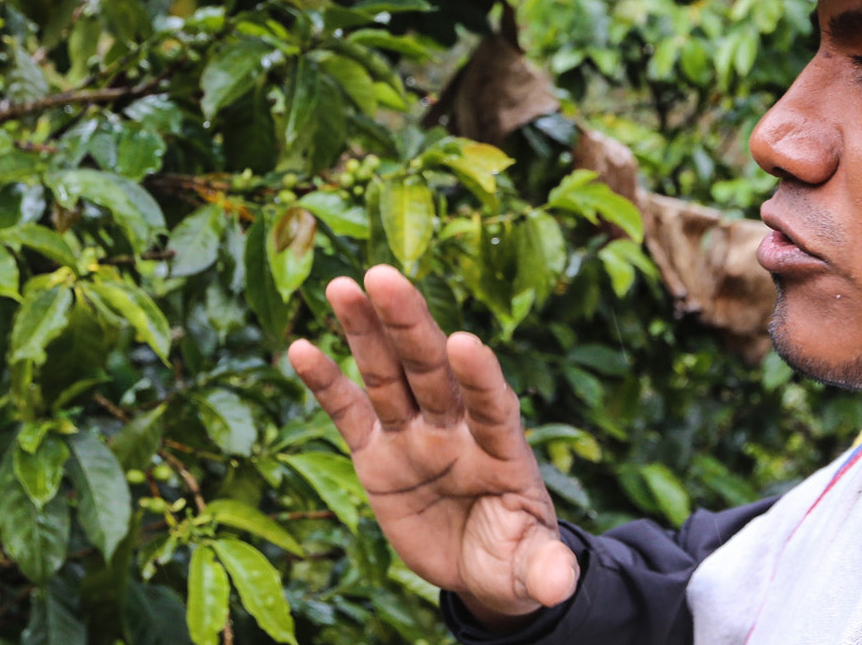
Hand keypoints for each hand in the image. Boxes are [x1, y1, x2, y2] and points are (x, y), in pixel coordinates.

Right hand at [287, 265, 579, 628]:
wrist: (480, 566)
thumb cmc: (514, 557)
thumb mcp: (532, 568)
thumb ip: (545, 569)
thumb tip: (561, 585)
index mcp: (502, 450)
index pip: (492, 404)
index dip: (480, 375)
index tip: (466, 341)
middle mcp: (457, 428)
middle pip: (433, 368)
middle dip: (411, 324)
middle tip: (385, 276)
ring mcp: (415, 435)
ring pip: (388, 374)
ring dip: (366, 330)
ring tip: (342, 285)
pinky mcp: (377, 453)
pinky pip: (348, 412)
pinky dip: (325, 382)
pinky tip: (300, 347)